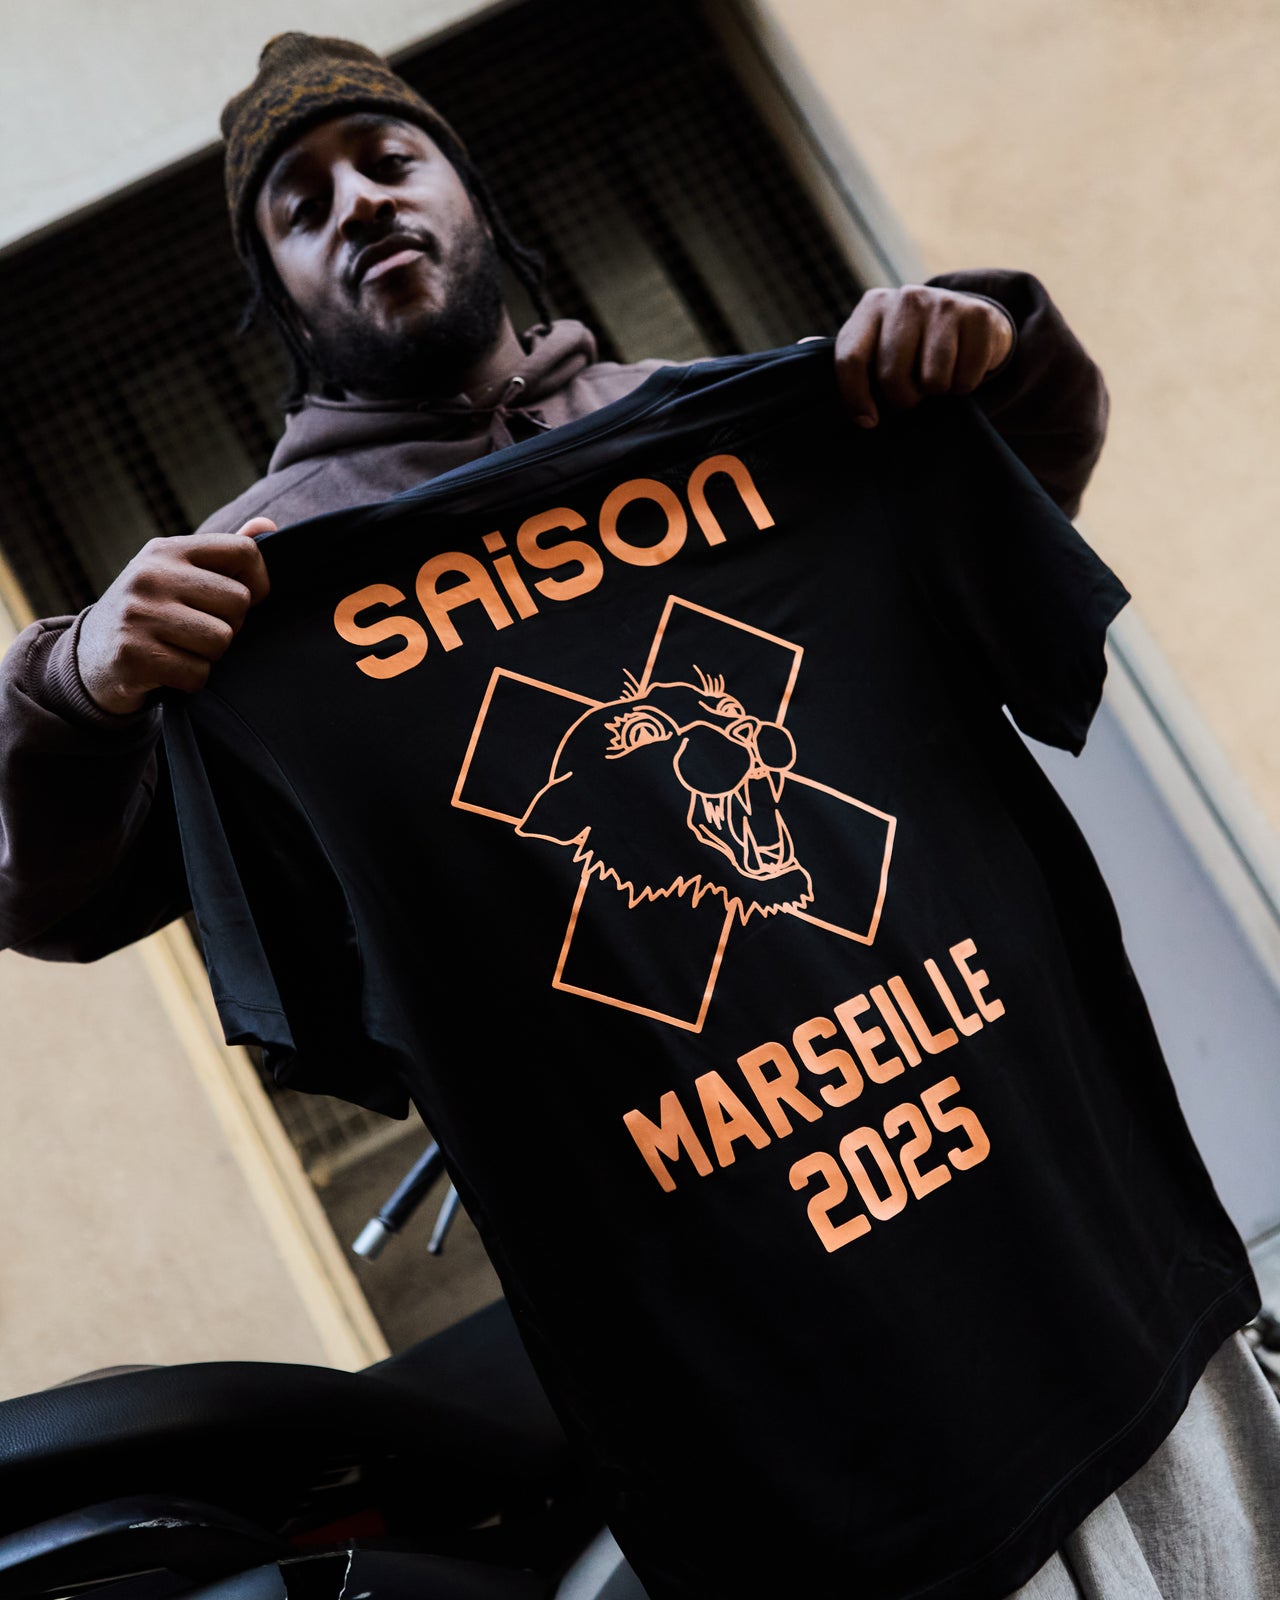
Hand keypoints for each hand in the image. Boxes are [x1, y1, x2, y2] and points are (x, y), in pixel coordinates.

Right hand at [76, 518, 274, 714]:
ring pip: (221, 640)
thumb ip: (223, 555)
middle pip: (238, 602)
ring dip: (210, 655)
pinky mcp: (132, 654)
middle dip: (230, 625)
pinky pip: (198, 673)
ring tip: (182, 648)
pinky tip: (168, 669)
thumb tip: (267, 526)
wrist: (91, 656)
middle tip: (200, 631)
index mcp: (167, 550)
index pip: (244, 552)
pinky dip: (191, 679)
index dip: (260, 582)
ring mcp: (138, 614)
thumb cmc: (151, 611)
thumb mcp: (178, 574)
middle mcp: (150, 576)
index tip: (244, 601)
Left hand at [834, 286, 1014, 428]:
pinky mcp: (977, 315)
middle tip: (911, 395)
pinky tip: (961, 371)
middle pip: (891, 375)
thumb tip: (803, 347)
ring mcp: (942, 303)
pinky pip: (965, 378)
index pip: (850, 358)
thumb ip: (847, 353)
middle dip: (903, 399)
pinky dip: (964, 386)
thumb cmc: (911, 345)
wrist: (969, 321)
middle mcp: (905, 298)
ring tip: (935, 381)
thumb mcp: (875, 343)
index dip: (855, 399)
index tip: (867, 421)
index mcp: (872, 307)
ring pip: (932, 380)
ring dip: (936, 393)